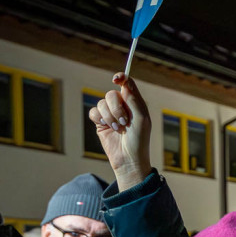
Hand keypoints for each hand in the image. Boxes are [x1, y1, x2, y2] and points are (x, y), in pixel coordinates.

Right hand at [88, 73, 152, 191]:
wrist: (129, 159)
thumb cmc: (139, 140)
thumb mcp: (141, 119)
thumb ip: (134, 100)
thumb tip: (126, 83)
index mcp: (135, 103)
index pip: (127, 84)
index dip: (121, 78)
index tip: (116, 79)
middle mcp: (122, 106)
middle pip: (111, 94)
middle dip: (116, 107)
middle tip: (123, 122)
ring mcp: (110, 114)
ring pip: (101, 103)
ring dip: (109, 116)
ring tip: (117, 128)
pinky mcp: (100, 122)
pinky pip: (94, 112)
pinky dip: (100, 119)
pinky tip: (107, 128)